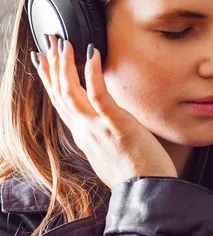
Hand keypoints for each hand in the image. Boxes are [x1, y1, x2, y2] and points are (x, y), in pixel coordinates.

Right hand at [32, 35, 177, 188]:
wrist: (147, 193)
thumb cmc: (136, 177)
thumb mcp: (109, 157)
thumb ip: (101, 139)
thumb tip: (104, 129)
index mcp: (84, 136)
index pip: (60, 103)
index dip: (49, 81)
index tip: (42, 62)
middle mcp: (84, 131)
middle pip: (60, 94)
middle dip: (52, 66)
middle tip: (49, 42)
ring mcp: (97, 128)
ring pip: (71, 92)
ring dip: (65, 66)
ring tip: (63, 43)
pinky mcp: (115, 124)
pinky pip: (99, 95)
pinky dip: (92, 74)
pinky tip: (91, 54)